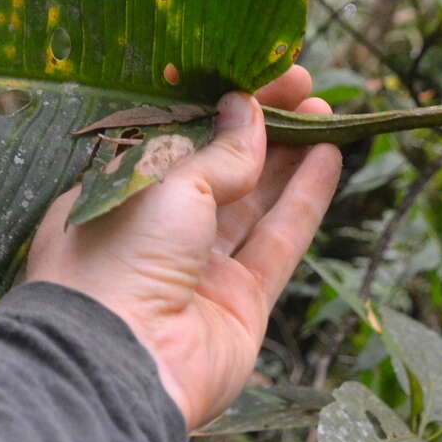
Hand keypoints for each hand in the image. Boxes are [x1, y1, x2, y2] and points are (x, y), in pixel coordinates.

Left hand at [24, 66, 341, 428]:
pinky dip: (303, 201)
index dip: (216, 106)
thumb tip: (246, 111)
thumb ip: (215, 152)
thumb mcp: (164, 185)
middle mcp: (151, 231)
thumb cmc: (116, 260)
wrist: (120, 367)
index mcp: (112, 195)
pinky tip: (329, 159)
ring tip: (325, 114)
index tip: (261, 75)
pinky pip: (277, 242)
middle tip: (305, 89)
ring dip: (288, 157)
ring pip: (251, 203)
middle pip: (216, 168)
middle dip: (260, 128)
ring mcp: (197, 270)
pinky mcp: (239, 304)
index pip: (172, 138)